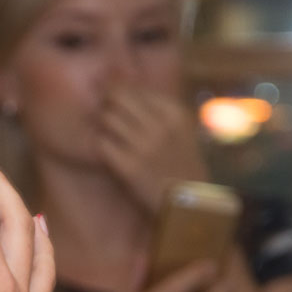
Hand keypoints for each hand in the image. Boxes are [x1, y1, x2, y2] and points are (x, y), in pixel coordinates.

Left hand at [96, 86, 205, 213]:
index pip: (134, 88)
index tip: (116, 104)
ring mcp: (144, 146)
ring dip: (104, 127)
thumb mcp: (180, 130)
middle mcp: (160, 126)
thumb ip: (157, 109)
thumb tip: (122, 87)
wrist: (190, 204)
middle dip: (108, 105)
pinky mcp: (129, 167)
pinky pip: (102, 144)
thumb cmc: (181, 164)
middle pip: (117, 98)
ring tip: (111, 137)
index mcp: (174, 113)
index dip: (119, 93)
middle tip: (107, 116)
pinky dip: (101, 146)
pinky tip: (108, 153)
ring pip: (107, 119)